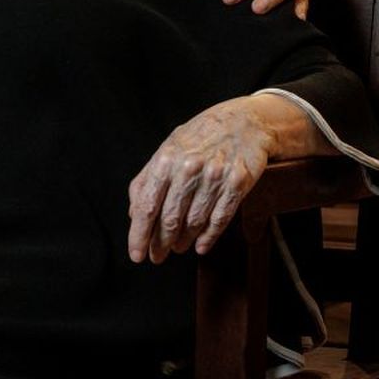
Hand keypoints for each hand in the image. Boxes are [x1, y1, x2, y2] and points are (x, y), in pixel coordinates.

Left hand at [127, 96, 275, 263]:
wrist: (244, 121)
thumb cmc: (201, 137)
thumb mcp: (168, 149)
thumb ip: (147, 179)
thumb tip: (134, 213)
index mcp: (166, 159)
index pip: (147, 205)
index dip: (139, 234)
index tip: (137, 254)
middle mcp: (189, 168)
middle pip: (169, 219)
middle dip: (160, 243)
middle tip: (157, 256)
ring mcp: (214, 176)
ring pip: (194, 222)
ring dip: (183, 241)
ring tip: (177, 248)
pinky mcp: (238, 183)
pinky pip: (219, 219)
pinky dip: (208, 237)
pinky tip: (200, 246)